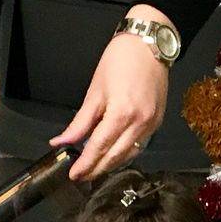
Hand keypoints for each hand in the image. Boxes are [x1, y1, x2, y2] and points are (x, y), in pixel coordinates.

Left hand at [58, 19, 172, 178]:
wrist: (150, 44)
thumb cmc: (120, 60)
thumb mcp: (95, 91)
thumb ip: (80, 122)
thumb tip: (62, 141)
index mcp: (122, 113)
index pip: (99, 147)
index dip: (86, 164)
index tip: (73, 175)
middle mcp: (140, 122)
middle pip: (116, 156)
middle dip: (97, 169)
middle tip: (81, 177)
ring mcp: (152, 123)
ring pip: (130, 154)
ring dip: (112, 165)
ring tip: (95, 170)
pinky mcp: (158, 121)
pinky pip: (140, 145)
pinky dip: (125, 154)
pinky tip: (113, 156)